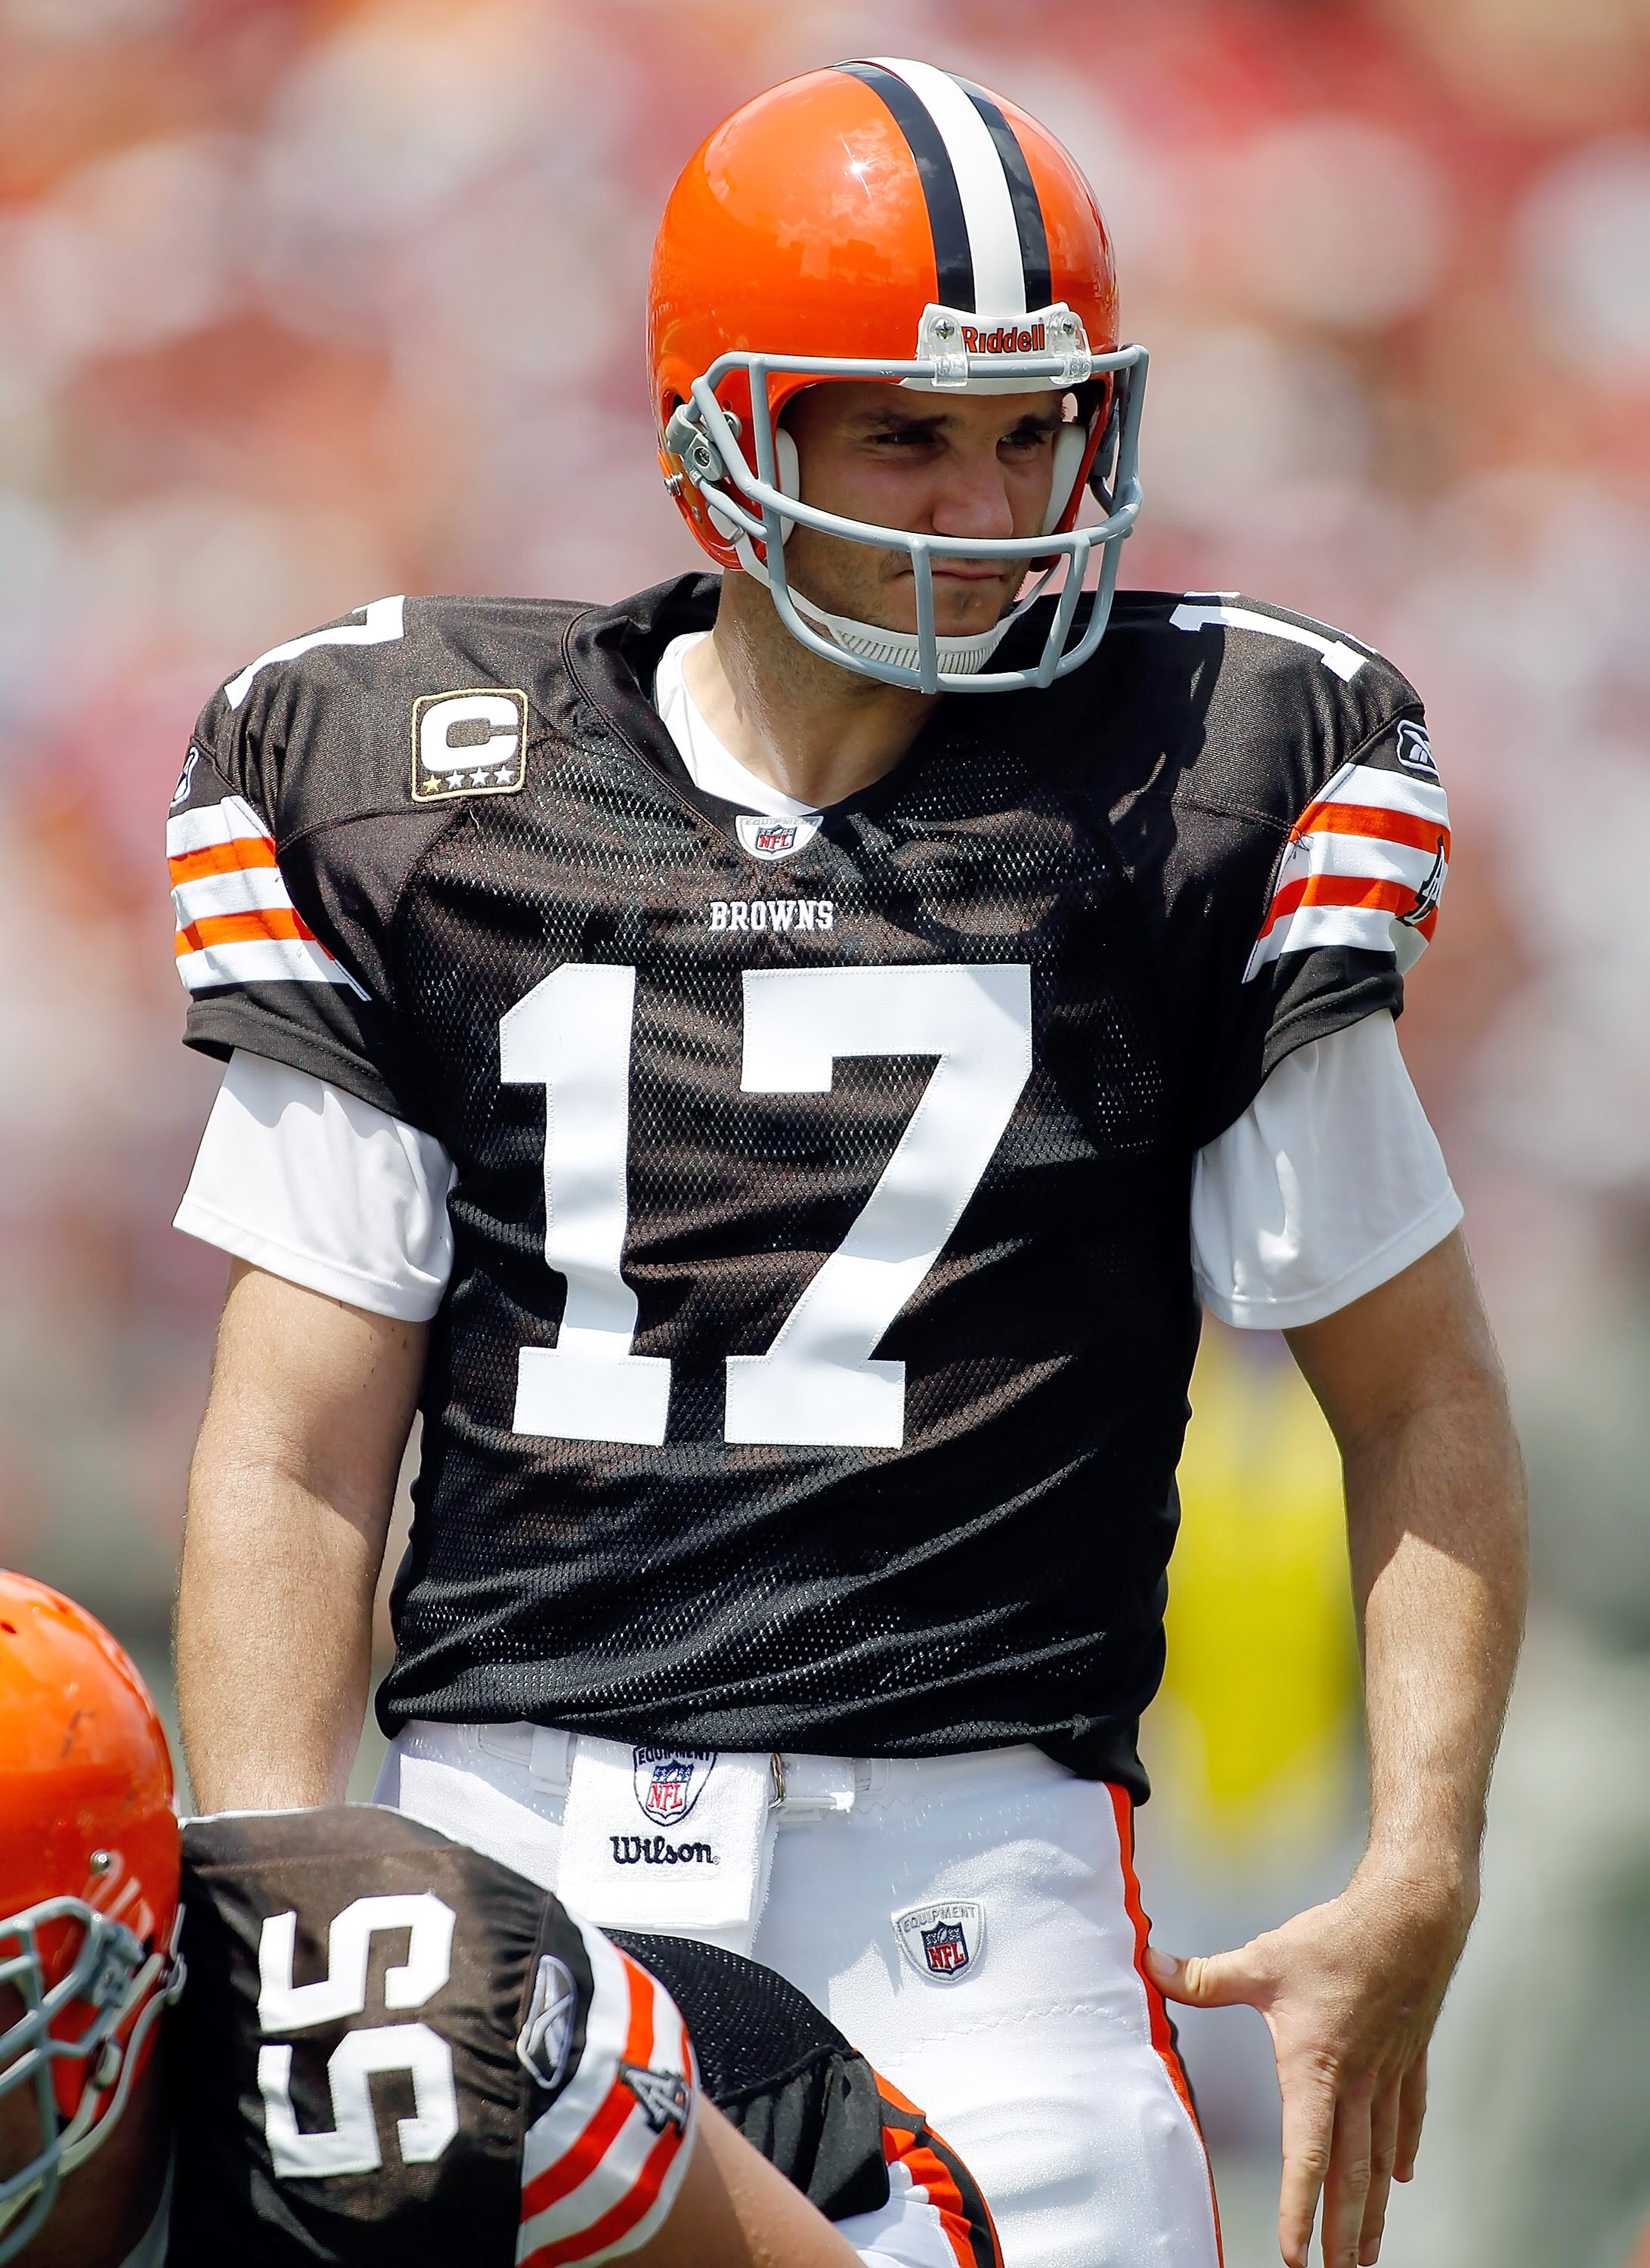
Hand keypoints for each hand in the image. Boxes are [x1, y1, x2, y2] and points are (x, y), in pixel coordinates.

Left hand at [1146, 1862, 1472, 2267]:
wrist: (1412, 1916)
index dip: (1300, 2208)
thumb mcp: (1263, 1959)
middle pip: (1351, 2172)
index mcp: (1317, 2068)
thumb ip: (1205, 1976)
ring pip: (1381, 2156)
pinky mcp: (1410, 2057)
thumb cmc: (1338, 1939)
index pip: (1307, 2154)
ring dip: (1373, 2206)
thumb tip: (1149, 1965)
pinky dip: (1402, 2150)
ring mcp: (1389, 2073)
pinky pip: (1408, 2116)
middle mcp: (1358, 2082)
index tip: (1297, 2254)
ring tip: (1366, 2250)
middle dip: (1342, 2230)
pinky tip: (1401, 2176)